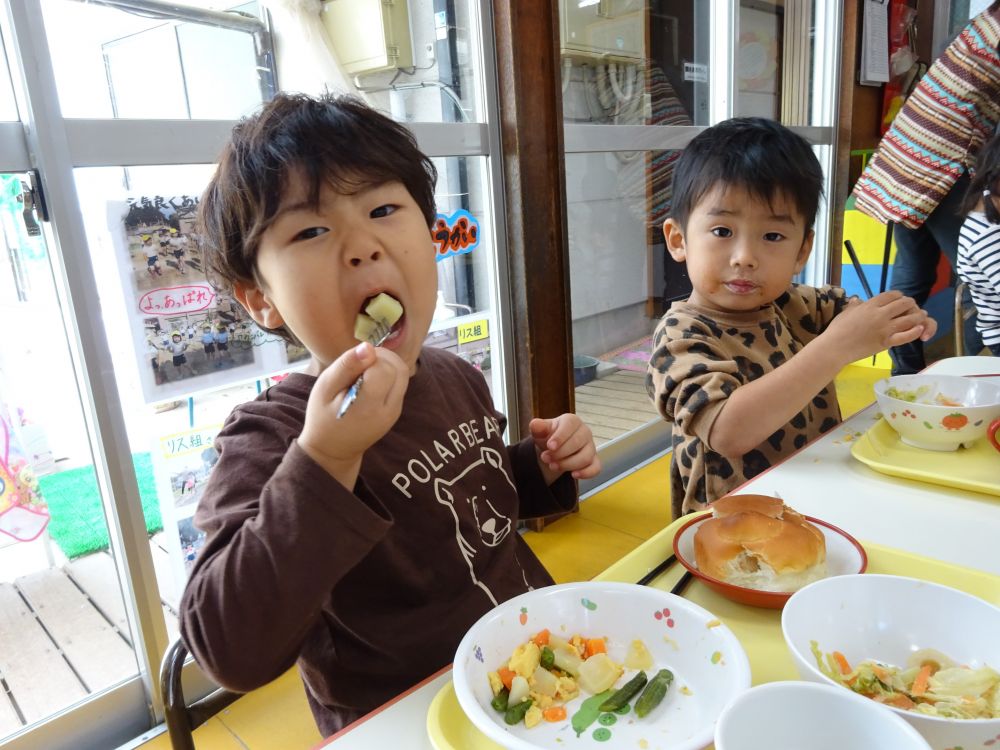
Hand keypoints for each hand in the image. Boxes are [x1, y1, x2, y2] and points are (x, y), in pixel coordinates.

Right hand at [298, 342, 408, 485]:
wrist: (333, 449)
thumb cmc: (323, 417)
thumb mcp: (325, 388)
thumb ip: (347, 366)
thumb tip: (368, 346)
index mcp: (368, 406)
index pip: (383, 367)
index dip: (369, 358)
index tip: (352, 367)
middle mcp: (388, 410)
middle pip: (398, 368)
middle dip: (380, 358)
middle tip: (358, 366)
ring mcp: (395, 411)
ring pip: (403, 374)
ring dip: (385, 365)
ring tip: (362, 373)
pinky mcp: (396, 410)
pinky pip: (399, 383)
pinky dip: (387, 375)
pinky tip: (368, 383)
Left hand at [529, 414, 600, 482]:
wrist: (552, 450)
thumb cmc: (548, 437)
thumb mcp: (540, 432)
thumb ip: (538, 428)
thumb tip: (535, 424)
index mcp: (572, 421)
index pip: (570, 425)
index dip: (560, 436)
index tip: (549, 447)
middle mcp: (585, 432)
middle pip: (577, 442)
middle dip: (560, 453)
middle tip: (545, 458)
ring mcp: (591, 447)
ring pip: (586, 457)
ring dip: (568, 464)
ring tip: (552, 466)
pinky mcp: (594, 461)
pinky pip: (596, 468)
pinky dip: (586, 473)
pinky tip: (573, 475)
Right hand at [822, 291, 935, 365]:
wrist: (835, 348)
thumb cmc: (836, 330)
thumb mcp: (845, 312)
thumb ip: (854, 305)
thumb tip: (858, 300)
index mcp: (870, 305)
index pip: (891, 295)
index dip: (899, 295)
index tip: (900, 298)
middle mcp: (880, 314)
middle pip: (904, 304)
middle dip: (911, 304)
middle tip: (912, 306)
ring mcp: (885, 328)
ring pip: (909, 319)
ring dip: (918, 316)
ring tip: (921, 316)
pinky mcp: (886, 342)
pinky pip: (906, 336)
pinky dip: (915, 331)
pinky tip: (920, 329)